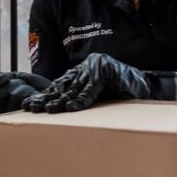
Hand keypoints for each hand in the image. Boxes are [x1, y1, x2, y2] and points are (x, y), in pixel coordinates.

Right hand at [0, 66, 50, 113]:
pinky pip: (22, 100)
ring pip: (10, 96)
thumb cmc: (28, 85)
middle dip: (6, 82)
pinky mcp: (27, 115)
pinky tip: (33, 92)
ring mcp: (14, 115)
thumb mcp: (9, 78)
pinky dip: (27, 90)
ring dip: (19, 86)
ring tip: (26, 87)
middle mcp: (1, 112)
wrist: (50, 89)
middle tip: (13, 80)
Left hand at [21, 53, 176, 112]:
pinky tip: (71, 107)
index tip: (30, 104)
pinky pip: (92, 89)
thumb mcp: (96, 95)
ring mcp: (97, 67)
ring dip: (60, 100)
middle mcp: (87, 67)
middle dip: (47, 98)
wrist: (146, 85)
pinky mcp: (107, 72)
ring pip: (74, 87)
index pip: (60, 84)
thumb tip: (56, 107)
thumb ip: (78, 96)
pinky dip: (82, 100)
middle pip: (63, 85)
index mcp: (82, 71)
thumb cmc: (121, 92)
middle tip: (33, 108)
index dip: (45, 95)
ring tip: (48, 109)